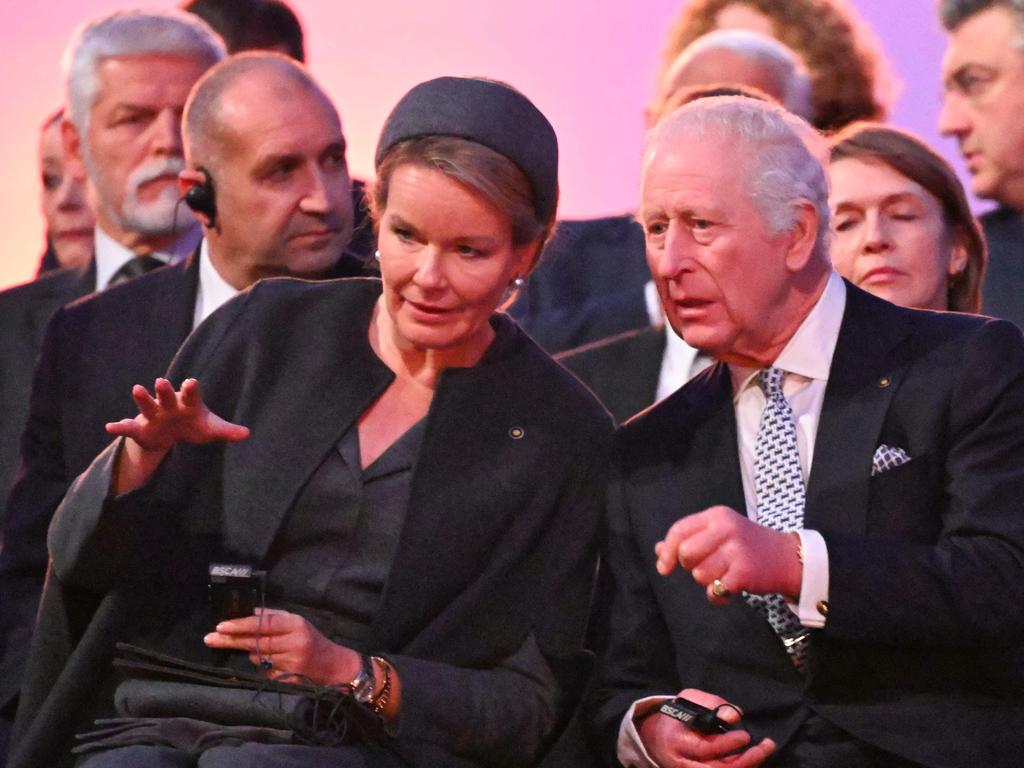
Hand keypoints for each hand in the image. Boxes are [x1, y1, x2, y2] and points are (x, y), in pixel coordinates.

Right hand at [106, 377, 248, 452]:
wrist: (173, 433)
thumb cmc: (195, 425)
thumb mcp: (212, 428)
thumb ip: (227, 430)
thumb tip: (247, 433)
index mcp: (189, 403)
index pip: (191, 393)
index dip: (190, 389)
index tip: (191, 383)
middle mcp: (170, 405)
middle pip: (167, 396)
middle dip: (165, 390)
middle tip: (161, 381)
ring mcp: (154, 415)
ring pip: (147, 406)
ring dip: (143, 398)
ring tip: (137, 389)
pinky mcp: (141, 428)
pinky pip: (129, 427)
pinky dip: (120, 427)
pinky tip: (110, 427)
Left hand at [204, 608, 358, 684]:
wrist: (334, 666)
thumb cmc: (312, 641)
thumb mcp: (296, 623)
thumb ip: (272, 617)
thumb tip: (246, 612)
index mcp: (295, 624)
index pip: (263, 623)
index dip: (241, 624)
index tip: (221, 625)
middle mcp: (294, 642)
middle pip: (255, 641)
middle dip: (231, 639)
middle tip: (210, 638)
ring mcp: (291, 662)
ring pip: (258, 659)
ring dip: (254, 655)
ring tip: (270, 653)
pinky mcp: (289, 679)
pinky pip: (265, 673)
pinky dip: (265, 668)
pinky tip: (278, 665)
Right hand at [638, 688, 774, 767]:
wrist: (654, 737)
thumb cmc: (674, 715)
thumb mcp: (686, 700)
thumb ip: (709, 703)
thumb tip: (734, 715)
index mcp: (677, 742)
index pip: (705, 749)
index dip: (727, 745)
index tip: (745, 735)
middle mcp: (684, 764)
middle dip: (746, 760)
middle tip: (765, 746)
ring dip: (748, 765)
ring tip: (764, 749)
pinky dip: (741, 767)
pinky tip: (753, 757)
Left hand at [654, 506, 800, 603]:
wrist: (787, 557)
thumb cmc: (746, 545)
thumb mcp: (719, 533)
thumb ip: (689, 538)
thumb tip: (658, 550)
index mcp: (716, 516)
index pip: (679, 530)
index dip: (667, 551)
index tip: (664, 567)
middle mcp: (726, 529)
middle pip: (685, 553)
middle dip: (690, 566)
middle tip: (706, 566)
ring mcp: (736, 550)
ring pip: (699, 574)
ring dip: (707, 582)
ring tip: (723, 576)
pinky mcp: (745, 572)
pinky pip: (715, 590)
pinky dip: (718, 595)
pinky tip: (728, 589)